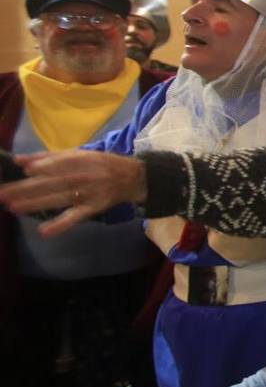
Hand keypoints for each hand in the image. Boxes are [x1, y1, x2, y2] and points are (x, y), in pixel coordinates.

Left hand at [0, 150, 147, 237]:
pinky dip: (60, 225)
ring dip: (35, 204)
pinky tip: (44, 232)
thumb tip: (20, 161)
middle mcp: (84, 177)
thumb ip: (49, 157)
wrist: (133, 178)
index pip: (60, 163)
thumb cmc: (101, 163)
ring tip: (13, 208)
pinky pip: (75, 217)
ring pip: (59, 199)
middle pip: (53, 183)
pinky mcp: (92, 209)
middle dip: (27, 188)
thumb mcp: (79, 154)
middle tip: (3, 194)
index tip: (23, 170)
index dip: (44, 166)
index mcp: (82, 160)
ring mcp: (88, 194)